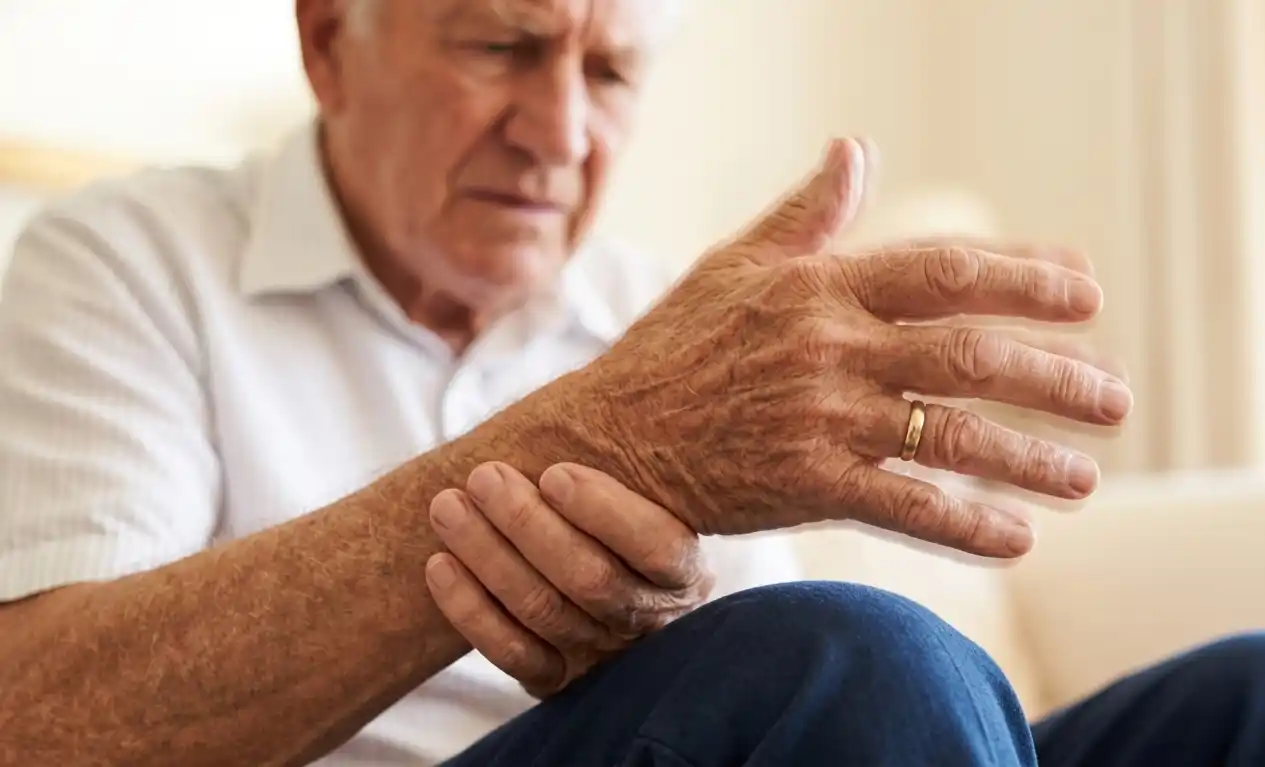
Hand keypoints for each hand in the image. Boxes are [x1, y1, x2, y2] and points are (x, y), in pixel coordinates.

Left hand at [425, 461, 713, 697]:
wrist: (587, 574)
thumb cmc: (613, 507)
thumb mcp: (643, 485)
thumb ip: (630, 452)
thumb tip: (620, 378)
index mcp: (683, 570)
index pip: (655, 547)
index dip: (604, 512)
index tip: (553, 472)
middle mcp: (650, 620)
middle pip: (590, 580)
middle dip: (528, 525)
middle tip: (483, 476)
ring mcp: (602, 656)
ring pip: (542, 610)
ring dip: (487, 555)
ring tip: (447, 505)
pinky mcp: (556, 679)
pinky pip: (510, 651)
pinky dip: (470, 610)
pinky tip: (439, 565)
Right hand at [554, 138, 1131, 556]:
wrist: (610, 438)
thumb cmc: (673, 347)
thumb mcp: (733, 263)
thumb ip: (804, 214)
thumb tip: (855, 149)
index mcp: (818, 287)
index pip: (944, 273)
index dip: (1024, 279)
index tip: (1087, 294)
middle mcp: (827, 348)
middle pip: (968, 356)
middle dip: (1054, 377)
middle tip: (1113, 398)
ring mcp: (817, 419)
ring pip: (949, 436)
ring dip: (1029, 457)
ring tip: (1086, 477)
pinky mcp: (802, 485)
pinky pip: (903, 507)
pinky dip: (966, 526)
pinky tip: (1018, 540)